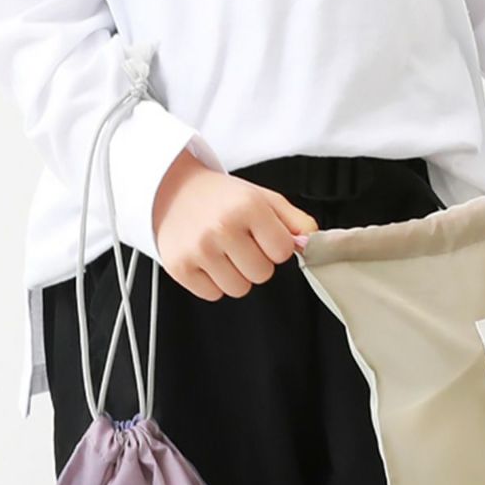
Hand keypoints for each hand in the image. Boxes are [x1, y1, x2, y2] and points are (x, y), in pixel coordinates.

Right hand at [152, 149, 318, 300]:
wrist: (171, 190)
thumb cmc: (220, 197)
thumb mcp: (262, 197)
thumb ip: (294, 220)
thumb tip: (313, 243)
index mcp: (247, 206)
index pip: (282, 252)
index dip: (275, 246)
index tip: (262, 237)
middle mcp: (222, 227)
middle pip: (262, 274)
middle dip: (255, 262)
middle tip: (240, 244)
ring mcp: (199, 249)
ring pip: (238, 289)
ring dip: (235, 275)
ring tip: (223, 252)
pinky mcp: (179, 267)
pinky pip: (212, 294)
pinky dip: (212, 282)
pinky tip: (206, 260)